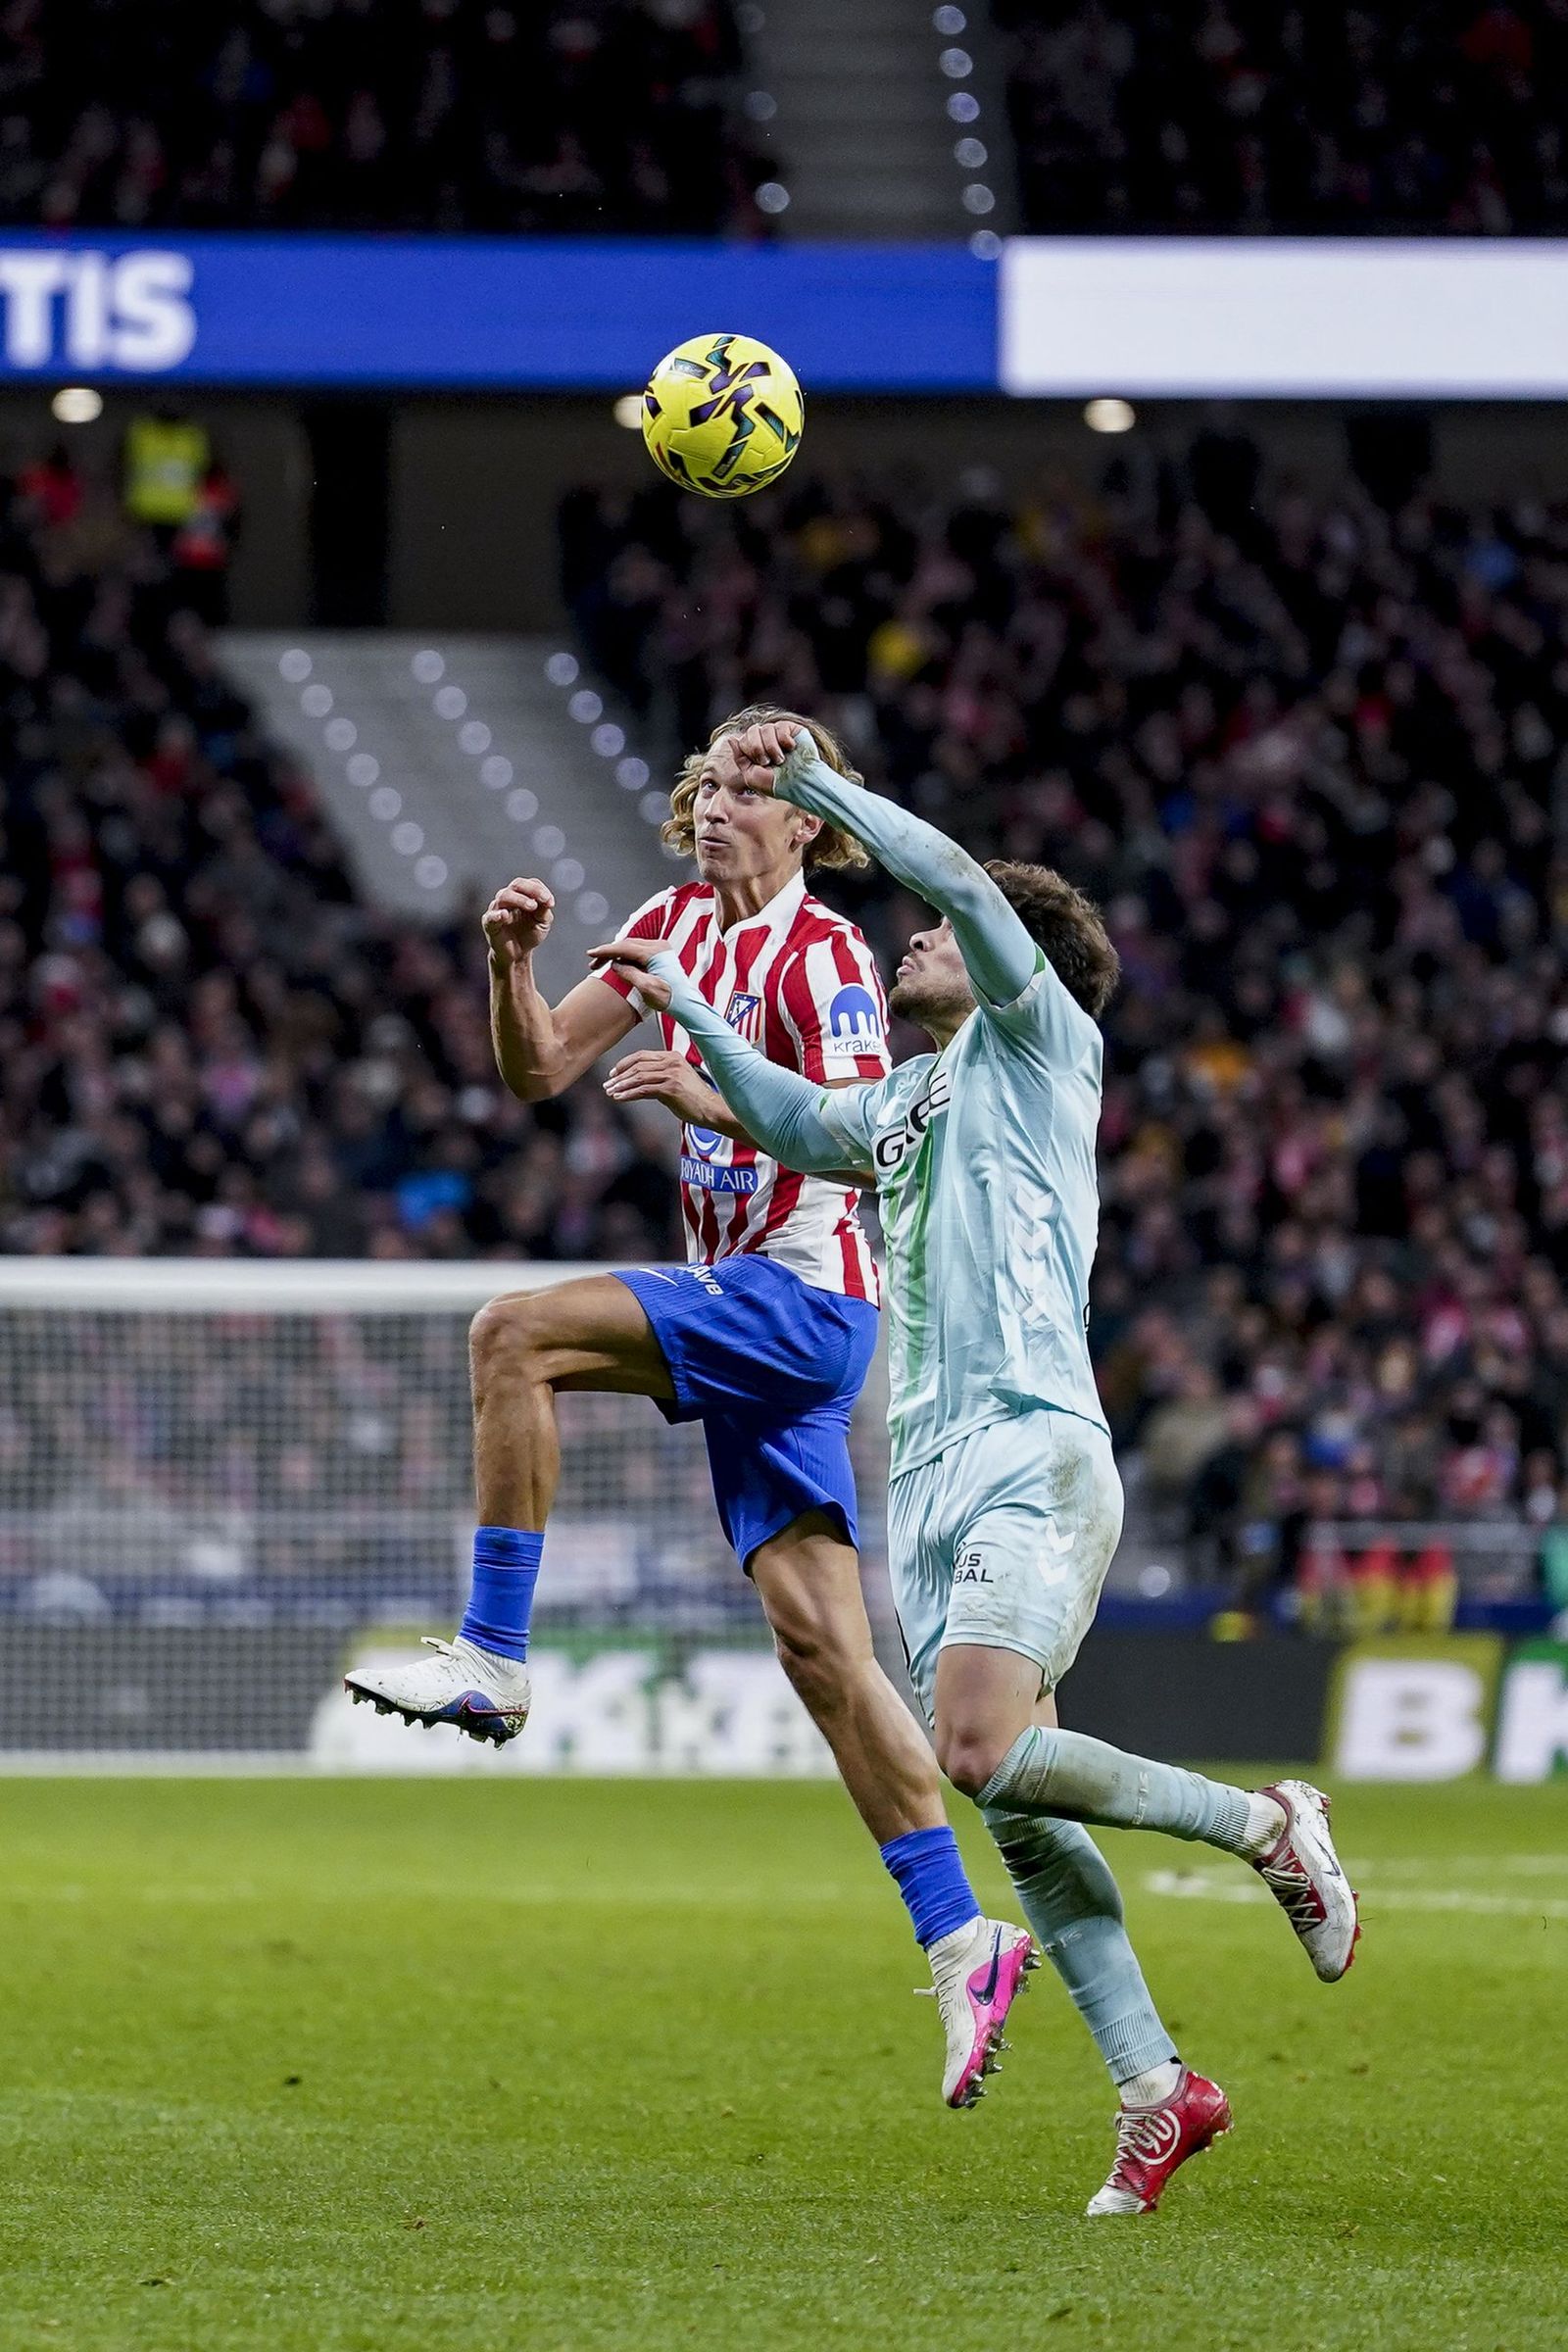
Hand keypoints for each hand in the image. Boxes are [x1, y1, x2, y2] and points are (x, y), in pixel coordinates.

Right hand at [483, 878, 554, 963]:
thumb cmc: (529, 934)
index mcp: (522, 895)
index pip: (529, 883)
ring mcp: (497, 909)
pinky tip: (504, 915)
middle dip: (531, 890)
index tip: (550, 903)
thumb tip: (547, 900)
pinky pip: (490, 916)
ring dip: (519, 899)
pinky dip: (497, 914)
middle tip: (541, 902)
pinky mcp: (490, 924)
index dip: (540, 890)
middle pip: (516, 885)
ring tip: (532, 906)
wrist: (517, 954)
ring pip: (504, 896)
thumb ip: (544, 910)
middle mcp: (508, 898)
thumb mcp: (542, 922)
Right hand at [586, 935, 671, 1010]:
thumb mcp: (646, 989)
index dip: (606, 951)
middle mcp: (659, 946)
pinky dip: (625, 956)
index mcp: (655, 952)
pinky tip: (616, 963)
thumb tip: (614, 964)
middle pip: (627, 944)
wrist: (686, 1003)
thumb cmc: (669, 999)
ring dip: (616, 954)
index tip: (590, 954)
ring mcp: (660, 948)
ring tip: (601, 964)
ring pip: (631, 946)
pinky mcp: (660, 954)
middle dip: (609, 952)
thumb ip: (629, 974)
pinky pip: (638, 951)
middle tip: (593, 963)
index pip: (625, 948)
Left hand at [604, 1049, 719, 1123]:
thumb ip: (658, 1077)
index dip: (624, 1064)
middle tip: (607, 1085)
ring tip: (610, 1093)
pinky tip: (620, 1098)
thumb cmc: (694, 1099)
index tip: (613, 1074)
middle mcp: (671, 1062)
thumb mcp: (675, 1081)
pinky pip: (643, 1089)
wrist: (711, 1110)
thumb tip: (635, 1083)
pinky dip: (629, 1094)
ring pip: (638, 1077)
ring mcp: (672, 1074)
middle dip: (620, 1076)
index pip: (642, 1056)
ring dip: (622, 1086)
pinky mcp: (671, 1088)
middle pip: (638, 1066)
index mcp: (672, 1056)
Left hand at [730, 719, 806, 793]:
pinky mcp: (793, 730)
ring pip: (766, 728)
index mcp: (755, 749)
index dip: (749, 751)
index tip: (760, 764)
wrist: (798, 785)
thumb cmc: (776, 785)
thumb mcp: (751, 775)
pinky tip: (791, 748)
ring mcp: (780, 734)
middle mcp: (767, 740)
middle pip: (752, 731)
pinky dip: (784, 739)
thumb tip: (731, 738)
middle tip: (767, 762)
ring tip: (781, 760)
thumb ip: (740, 757)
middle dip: (757, 748)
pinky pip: (781, 727)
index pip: (743, 739)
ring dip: (771, 747)